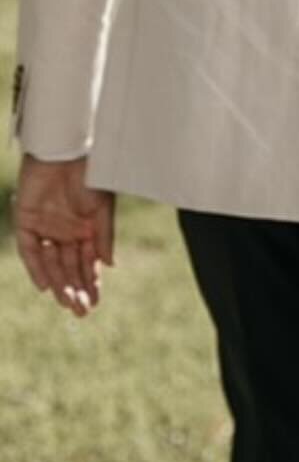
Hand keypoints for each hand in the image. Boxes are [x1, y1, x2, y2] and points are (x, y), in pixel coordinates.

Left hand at [13, 155, 113, 317]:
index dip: (90, 284)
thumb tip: (109, 266)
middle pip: (68, 268)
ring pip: (50, 263)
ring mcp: (45, 228)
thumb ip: (104, 238)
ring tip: (66, 302)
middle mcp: (65, 232)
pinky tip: (44, 286)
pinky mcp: (26, 220)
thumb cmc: (90, 175)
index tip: (94, 304)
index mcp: (87, 230)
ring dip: (58, 283)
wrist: (66, 151)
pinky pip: (29, 250)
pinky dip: (36, 268)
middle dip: (75, 289)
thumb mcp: (102, 209)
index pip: (87, 264)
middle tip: (79, 311)